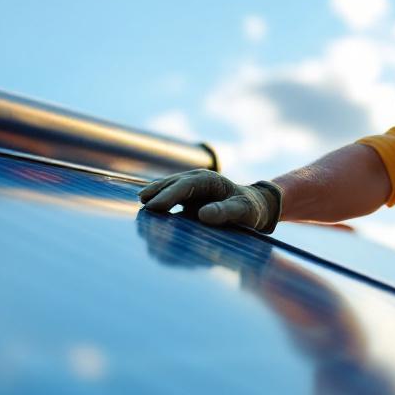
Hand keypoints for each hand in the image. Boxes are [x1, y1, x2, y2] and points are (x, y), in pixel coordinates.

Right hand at [138, 169, 282, 233]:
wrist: (253, 207)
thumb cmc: (250, 209)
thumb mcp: (245, 211)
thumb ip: (226, 212)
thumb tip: (203, 214)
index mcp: (209, 180)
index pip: (185, 185)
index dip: (168, 195)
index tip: (153, 206)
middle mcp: (196, 181)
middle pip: (171, 185)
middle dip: (156, 195)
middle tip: (142, 208)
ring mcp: (189, 189)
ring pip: (167, 190)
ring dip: (154, 198)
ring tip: (141, 210)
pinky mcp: (185, 199)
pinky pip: (169, 200)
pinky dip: (158, 205)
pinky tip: (147, 215)